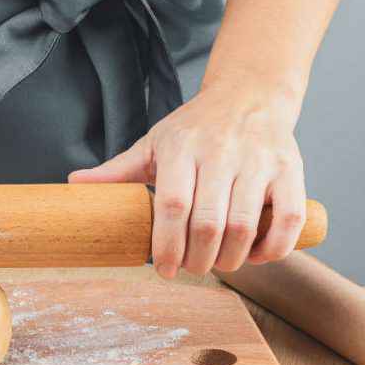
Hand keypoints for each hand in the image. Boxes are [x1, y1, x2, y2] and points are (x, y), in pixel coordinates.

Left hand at [69, 82, 305, 277]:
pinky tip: (256, 255)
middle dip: (198, 259)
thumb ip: (117, 170)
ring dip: (232, 259)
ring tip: (219, 264)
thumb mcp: (153, 142)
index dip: (167, 245)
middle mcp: (222, 152)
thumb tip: (73, 186)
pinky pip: (288, 218)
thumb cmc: (195, 127)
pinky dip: (275, 248)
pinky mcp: (290, 170)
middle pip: (209, 222)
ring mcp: (259, 160)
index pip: (173, 205)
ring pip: (247, 225)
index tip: (163, 270)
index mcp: (181, 147)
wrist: (250, 94)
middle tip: (190, 269)